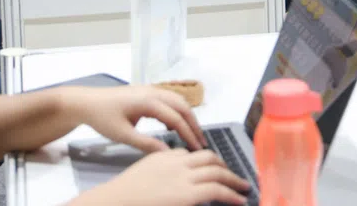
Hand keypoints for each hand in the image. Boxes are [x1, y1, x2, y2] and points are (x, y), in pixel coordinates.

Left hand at [70, 85, 204, 152]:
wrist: (87, 102)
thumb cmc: (103, 118)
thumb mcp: (123, 135)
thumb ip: (146, 144)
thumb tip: (168, 154)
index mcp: (148, 101)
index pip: (175, 118)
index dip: (188, 134)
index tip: (197, 148)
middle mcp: (153, 92)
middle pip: (182, 106)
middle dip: (193, 124)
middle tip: (201, 142)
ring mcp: (150, 89)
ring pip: (177, 100)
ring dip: (187, 116)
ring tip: (192, 134)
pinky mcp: (147, 91)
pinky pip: (169, 99)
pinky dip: (177, 111)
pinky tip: (173, 126)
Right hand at [86, 149, 250, 205]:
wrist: (113, 202)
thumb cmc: (123, 197)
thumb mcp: (145, 178)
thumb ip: (161, 177)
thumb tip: (170, 187)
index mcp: (163, 157)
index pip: (190, 155)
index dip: (205, 162)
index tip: (213, 170)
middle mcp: (175, 163)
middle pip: (208, 158)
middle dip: (224, 166)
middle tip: (234, 177)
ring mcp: (182, 178)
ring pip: (217, 172)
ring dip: (233, 179)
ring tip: (243, 188)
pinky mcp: (187, 194)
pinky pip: (216, 190)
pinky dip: (231, 193)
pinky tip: (239, 199)